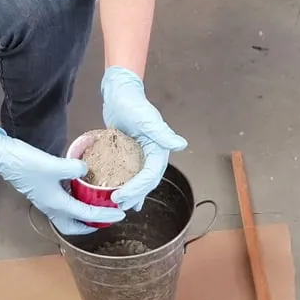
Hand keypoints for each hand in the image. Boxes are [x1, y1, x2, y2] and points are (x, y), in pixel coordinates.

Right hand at [0, 127, 125, 234]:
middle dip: (90, 226)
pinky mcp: (42, 192)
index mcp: (57, 204)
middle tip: (105, 218)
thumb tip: (86, 169)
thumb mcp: (54, 164)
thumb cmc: (26, 164)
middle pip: (73, 227)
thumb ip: (74, 168)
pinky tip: (80, 190)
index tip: (121, 214)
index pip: (87, 215)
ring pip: (67, 217)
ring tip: (96, 206)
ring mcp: (46, 201)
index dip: (106, 216)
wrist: (4, 158)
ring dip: (82, 216)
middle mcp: (51, 207)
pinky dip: (74, 203)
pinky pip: (62, 204)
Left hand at [101, 66, 187, 210]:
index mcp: (159, 150)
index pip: (150, 175)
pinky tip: (124, 197)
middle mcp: (153, 155)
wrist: (121, 94)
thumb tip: (180, 145)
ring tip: (122, 205)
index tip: (120, 195)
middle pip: (147, 181)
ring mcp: (141, 156)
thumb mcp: (146, 119)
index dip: (137, 188)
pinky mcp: (130, 155)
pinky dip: (129, 186)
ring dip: (133, 194)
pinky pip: (132, 174)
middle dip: (134, 195)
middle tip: (118, 203)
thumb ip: (162, 133)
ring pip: (140, 181)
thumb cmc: (133, 104)